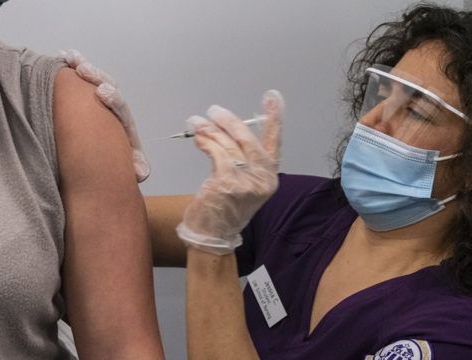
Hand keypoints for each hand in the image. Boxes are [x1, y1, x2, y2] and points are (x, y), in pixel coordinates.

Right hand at [59, 49, 150, 181]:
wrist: (111, 157)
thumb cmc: (120, 160)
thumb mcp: (130, 166)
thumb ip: (137, 168)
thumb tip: (140, 172)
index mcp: (124, 122)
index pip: (121, 108)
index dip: (113, 99)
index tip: (102, 92)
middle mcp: (114, 107)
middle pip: (109, 87)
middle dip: (97, 77)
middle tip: (84, 71)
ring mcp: (102, 99)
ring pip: (95, 79)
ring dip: (83, 68)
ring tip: (70, 59)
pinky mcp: (88, 95)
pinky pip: (81, 79)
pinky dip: (74, 66)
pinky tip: (64, 56)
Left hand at [177, 90, 284, 254]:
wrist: (213, 236)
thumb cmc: (225, 209)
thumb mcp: (243, 184)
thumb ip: (242, 159)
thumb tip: (224, 127)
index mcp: (269, 178)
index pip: (274, 143)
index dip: (274, 119)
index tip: (273, 97)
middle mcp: (263, 180)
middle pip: (248, 140)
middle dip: (229, 121)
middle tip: (215, 111)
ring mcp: (247, 182)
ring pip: (229, 145)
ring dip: (211, 130)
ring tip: (197, 122)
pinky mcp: (228, 183)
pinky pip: (216, 153)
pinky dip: (205, 141)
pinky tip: (197, 137)